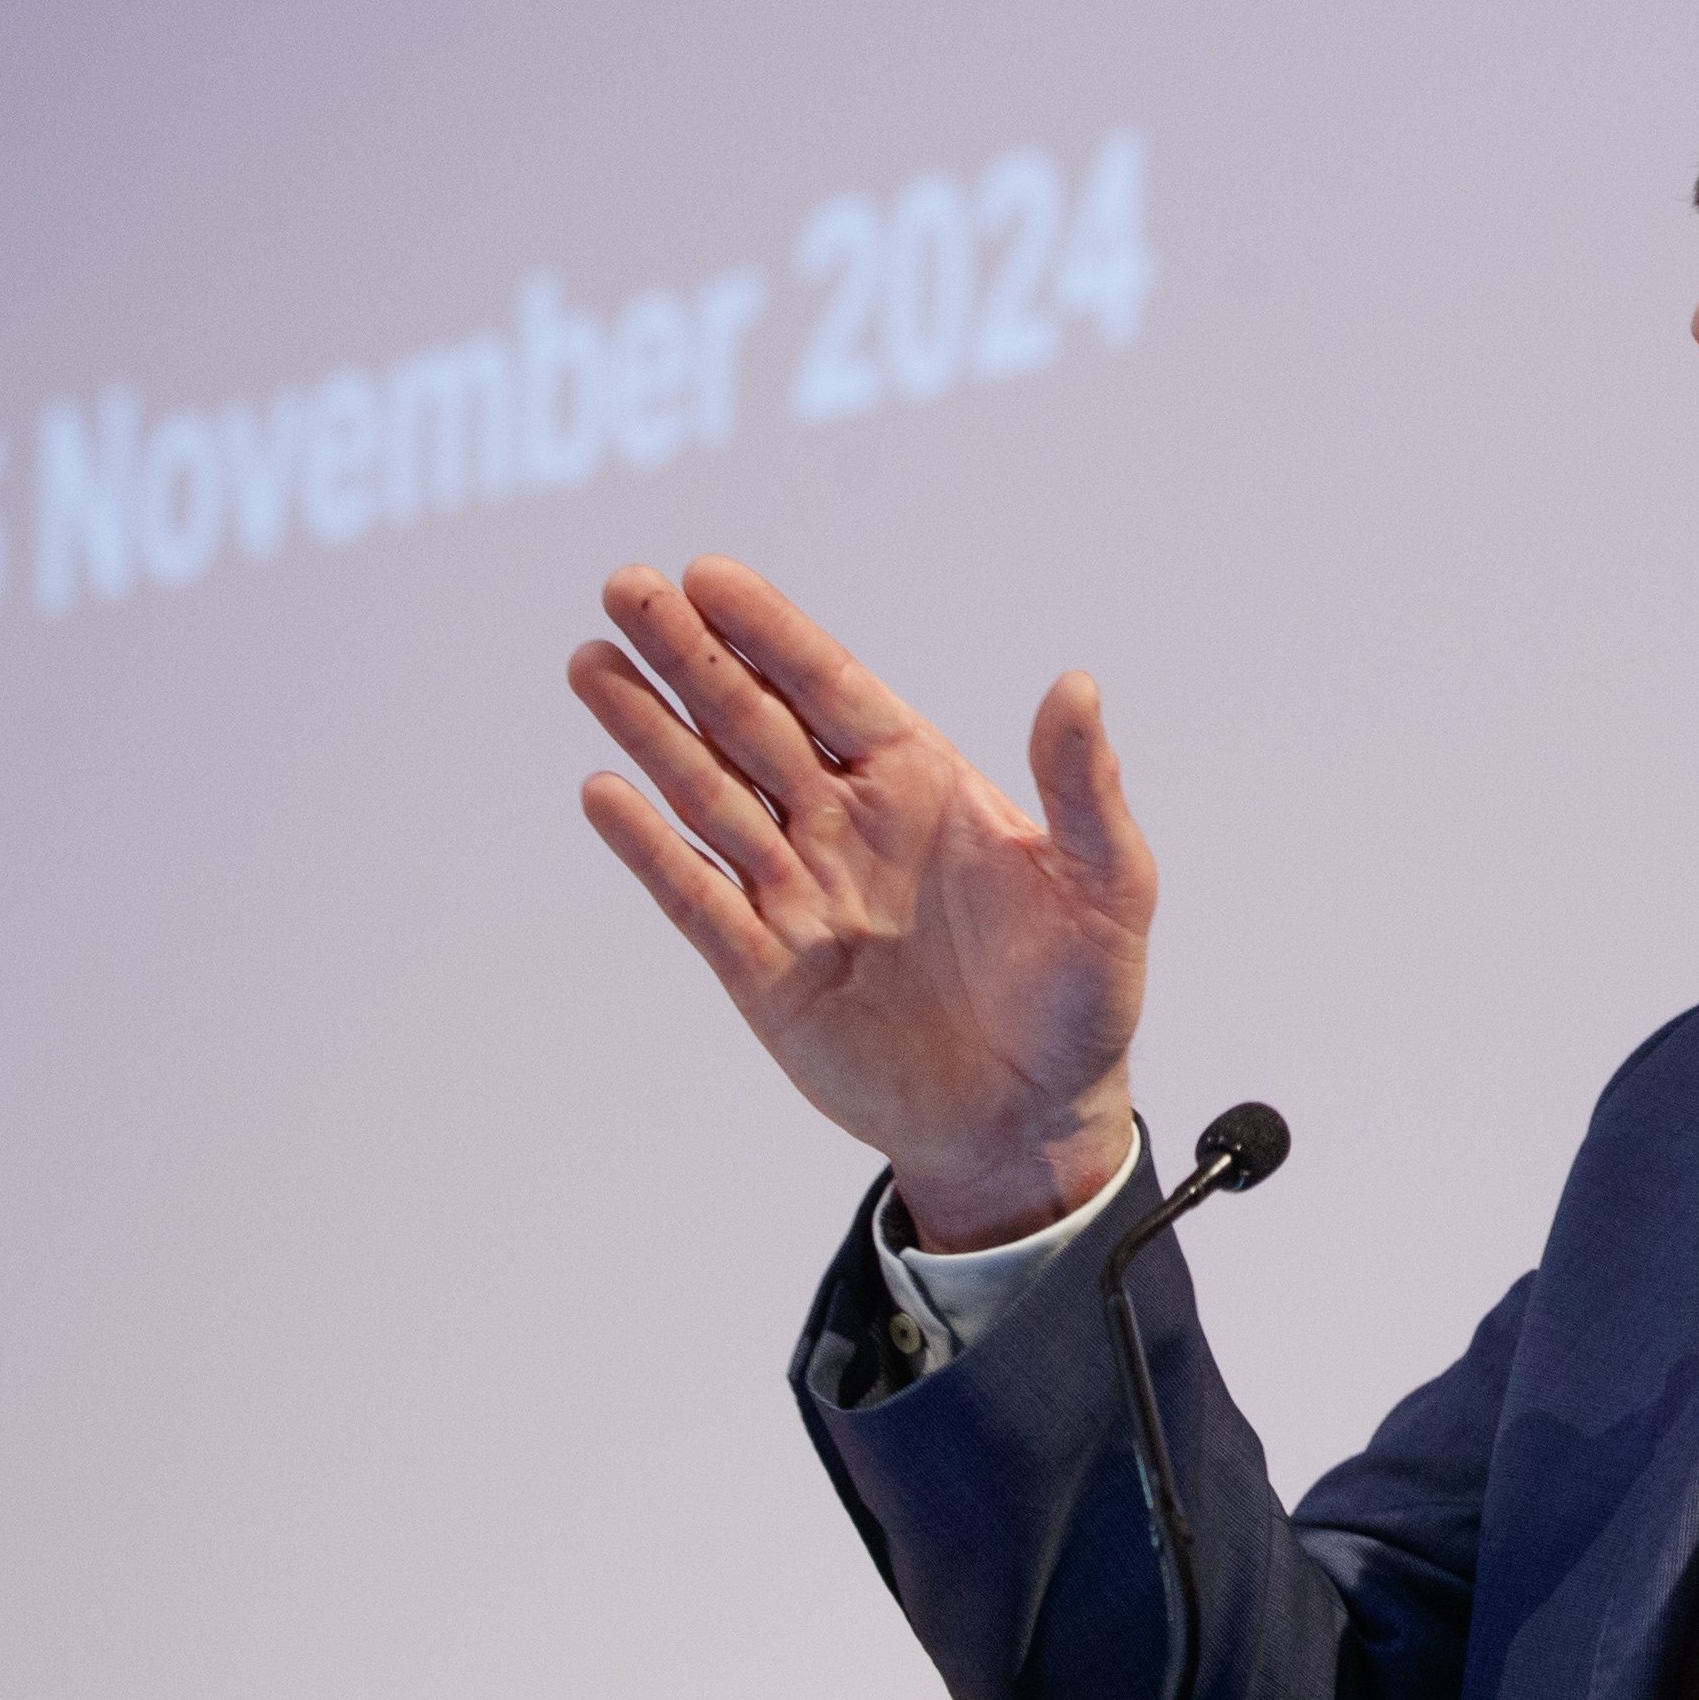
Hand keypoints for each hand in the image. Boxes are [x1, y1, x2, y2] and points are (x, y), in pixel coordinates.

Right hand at [569, 557, 1153, 1248]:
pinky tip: (605, 791)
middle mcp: (848, 827)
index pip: (832, 690)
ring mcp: (800, 896)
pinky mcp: (765, 972)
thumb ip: (1083, 788)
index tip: (710, 576)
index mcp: (922, 787)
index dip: (772, 633)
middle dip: (690, 657)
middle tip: (626, 588)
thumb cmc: (1080, 1000)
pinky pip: (698, 897)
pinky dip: (650, 847)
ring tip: (591, 664)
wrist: (1034, 1123)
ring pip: (709, 795)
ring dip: (650, 733)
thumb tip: (1077, 685)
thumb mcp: (1107, 888)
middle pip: (752, 723)